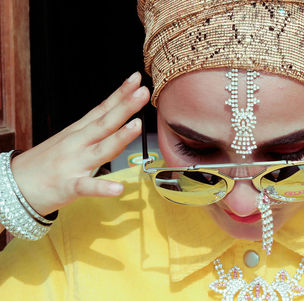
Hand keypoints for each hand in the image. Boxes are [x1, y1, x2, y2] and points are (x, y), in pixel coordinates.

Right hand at [10, 72, 149, 215]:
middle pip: (105, 123)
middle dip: (125, 107)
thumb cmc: (45, 163)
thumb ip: (94, 129)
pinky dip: (103, 188)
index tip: (136, 80)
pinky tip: (118, 188)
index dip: (120, 94)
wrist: (13, 185)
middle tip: (143, 92)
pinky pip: (87, 187)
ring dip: (120, 137)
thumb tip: (117, 115)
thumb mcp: (69, 139)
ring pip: (101, 150)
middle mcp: (77, 144)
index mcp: (78, 132)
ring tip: (137, 125)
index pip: (102, 109)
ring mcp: (73, 164)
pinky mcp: (68, 186)